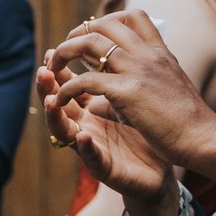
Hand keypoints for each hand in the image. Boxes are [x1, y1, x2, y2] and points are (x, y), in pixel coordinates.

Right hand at [38, 65, 170, 215]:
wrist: (173, 162)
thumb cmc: (149, 130)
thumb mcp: (130, 98)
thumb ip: (112, 79)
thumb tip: (104, 48)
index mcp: (93, 108)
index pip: (70, 87)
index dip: (59, 70)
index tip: (51, 51)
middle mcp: (87, 126)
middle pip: (60, 105)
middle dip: (48, 88)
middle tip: (43, 71)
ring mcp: (94, 147)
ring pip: (66, 131)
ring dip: (56, 116)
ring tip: (51, 101)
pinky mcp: (105, 168)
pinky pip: (92, 157)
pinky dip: (85, 147)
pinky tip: (82, 136)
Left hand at [46, 12, 215, 187]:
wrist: (204, 138)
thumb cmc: (186, 121)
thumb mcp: (166, 90)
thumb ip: (138, 82)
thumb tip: (108, 93)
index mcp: (159, 52)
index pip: (133, 17)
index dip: (106, 21)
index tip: (90, 37)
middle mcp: (148, 55)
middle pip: (105, 24)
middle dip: (77, 32)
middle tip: (64, 50)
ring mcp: (138, 70)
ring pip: (91, 43)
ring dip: (65, 52)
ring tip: (53, 67)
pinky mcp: (128, 92)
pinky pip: (86, 80)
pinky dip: (66, 87)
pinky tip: (59, 98)